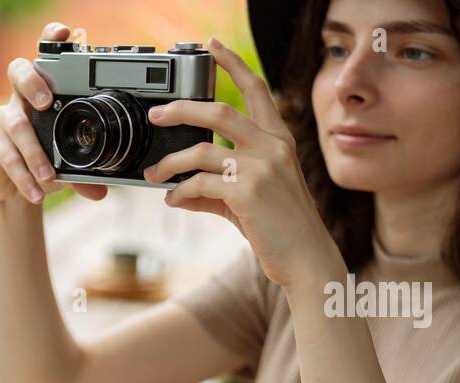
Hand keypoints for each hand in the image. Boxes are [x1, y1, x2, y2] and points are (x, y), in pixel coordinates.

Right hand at [0, 22, 107, 204]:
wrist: (15, 190)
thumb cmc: (44, 164)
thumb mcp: (67, 166)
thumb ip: (84, 175)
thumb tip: (101, 191)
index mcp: (44, 93)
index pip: (45, 57)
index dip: (51, 40)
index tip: (64, 33)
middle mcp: (21, 100)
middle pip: (18, 72)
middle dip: (32, 82)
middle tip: (45, 101)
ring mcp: (4, 121)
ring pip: (16, 125)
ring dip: (34, 152)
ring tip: (49, 176)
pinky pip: (8, 156)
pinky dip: (24, 175)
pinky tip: (35, 190)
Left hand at [143, 37, 340, 291]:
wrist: (306, 259)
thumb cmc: (280, 229)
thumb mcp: (249, 200)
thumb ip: (215, 191)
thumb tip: (176, 193)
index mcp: (278, 139)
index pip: (255, 89)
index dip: (232, 64)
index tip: (212, 46)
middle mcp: (272, 146)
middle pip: (219, 110)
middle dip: (181, 109)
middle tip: (156, 114)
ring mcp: (261, 168)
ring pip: (201, 149)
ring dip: (169, 162)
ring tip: (153, 173)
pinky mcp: (247, 192)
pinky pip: (198, 183)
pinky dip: (179, 191)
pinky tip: (173, 199)